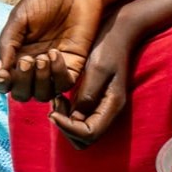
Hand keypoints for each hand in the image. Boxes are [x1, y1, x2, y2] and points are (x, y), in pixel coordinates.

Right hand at [0, 0, 103, 102]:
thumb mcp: (19, 18)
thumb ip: (7, 44)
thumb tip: (0, 72)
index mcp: (17, 54)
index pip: (4, 83)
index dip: (1, 84)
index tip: (3, 74)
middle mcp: (34, 65)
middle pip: (22, 93)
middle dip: (22, 82)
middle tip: (28, 60)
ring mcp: (54, 67)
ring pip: (43, 94)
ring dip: (40, 80)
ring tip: (43, 57)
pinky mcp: (74, 65)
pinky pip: (64, 84)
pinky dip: (58, 74)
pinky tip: (56, 54)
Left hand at [52, 12, 136, 147]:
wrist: (119, 31)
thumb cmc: (109, 47)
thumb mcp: (97, 69)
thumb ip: (87, 95)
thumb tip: (74, 118)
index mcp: (112, 106)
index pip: (89, 134)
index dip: (68, 128)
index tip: (52, 112)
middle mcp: (107, 111)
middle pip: (84, 140)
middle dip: (66, 128)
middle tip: (55, 106)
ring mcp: (100, 107)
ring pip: (79, 132)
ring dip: (64, 121)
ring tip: (56, 99)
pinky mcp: (93, 100)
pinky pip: (77, 118)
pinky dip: (66, 113)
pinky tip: (59, 95)